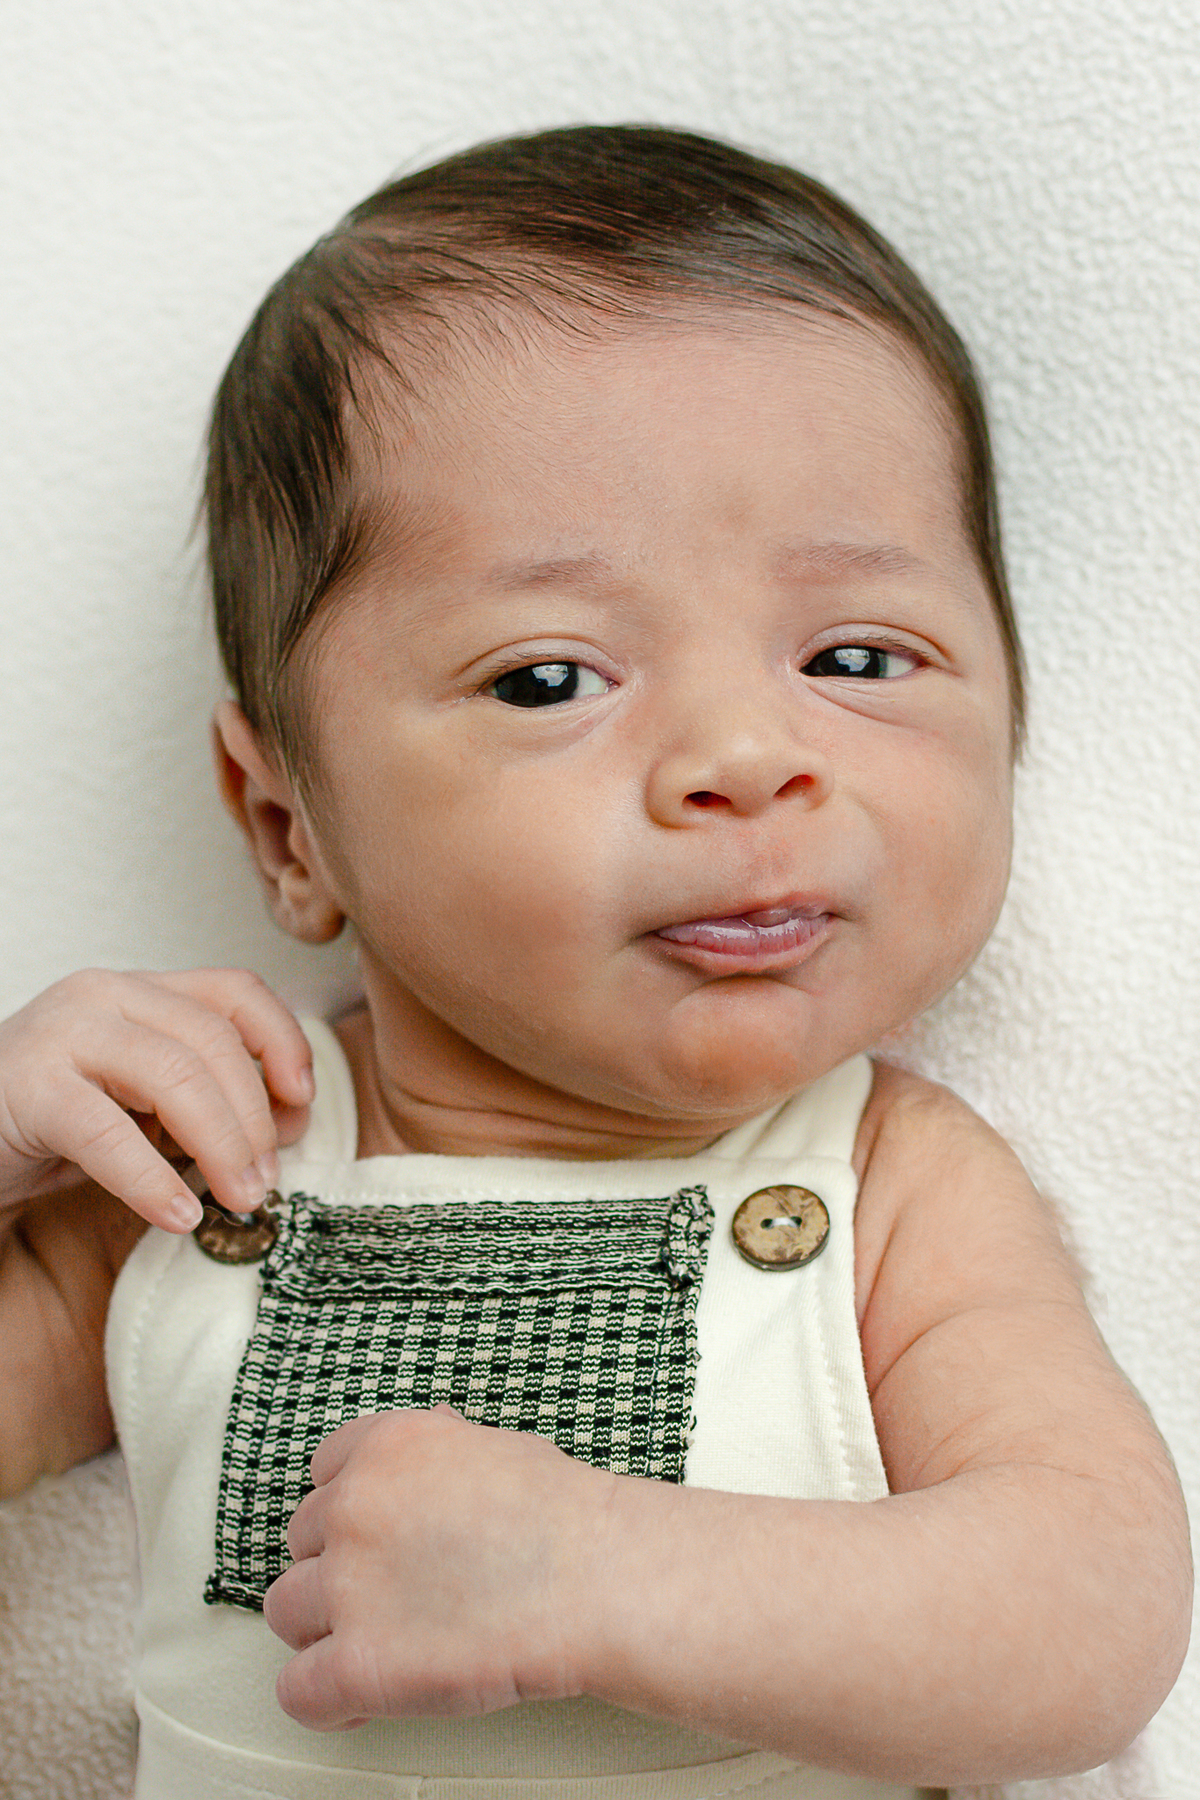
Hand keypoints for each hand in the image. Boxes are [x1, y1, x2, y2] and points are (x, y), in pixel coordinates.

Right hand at [0, 968, 313, 1230]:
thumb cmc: (52, 1125)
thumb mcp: (144, 1106)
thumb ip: (209, 1103)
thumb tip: (289, 1122)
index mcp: (140, 991)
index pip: (234, 991)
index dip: (282, 1042)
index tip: (302, 1101)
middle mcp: (104, 994)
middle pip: (213, 1039)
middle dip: (254, 1116)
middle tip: (264, 1179)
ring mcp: (62, 1032)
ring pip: (174, 1075)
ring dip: (221, 1144)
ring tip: (237, 1197)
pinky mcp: (28, 1085)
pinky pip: (107, 1132)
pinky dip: (151, 1181)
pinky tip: (177, 1217)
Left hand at [264, 1406, 615, 1729]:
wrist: (597, 1577)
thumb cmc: (564, 1516)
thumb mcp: (497, 1446)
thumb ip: (444, 1446)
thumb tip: (436, 1436)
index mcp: (386, 1447)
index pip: (323, 1471)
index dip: (350, 1506)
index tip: (373, 1533)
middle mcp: (355, 1507)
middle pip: (301, 1540)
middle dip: (339, 1565)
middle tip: (387, 1591)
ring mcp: (350, 1586)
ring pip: (285, 1611)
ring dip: (322, 1629)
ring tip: (373, 1642)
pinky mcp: (357, 1664)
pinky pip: (297, 1691)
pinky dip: (323, 1700)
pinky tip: (358, 1700)